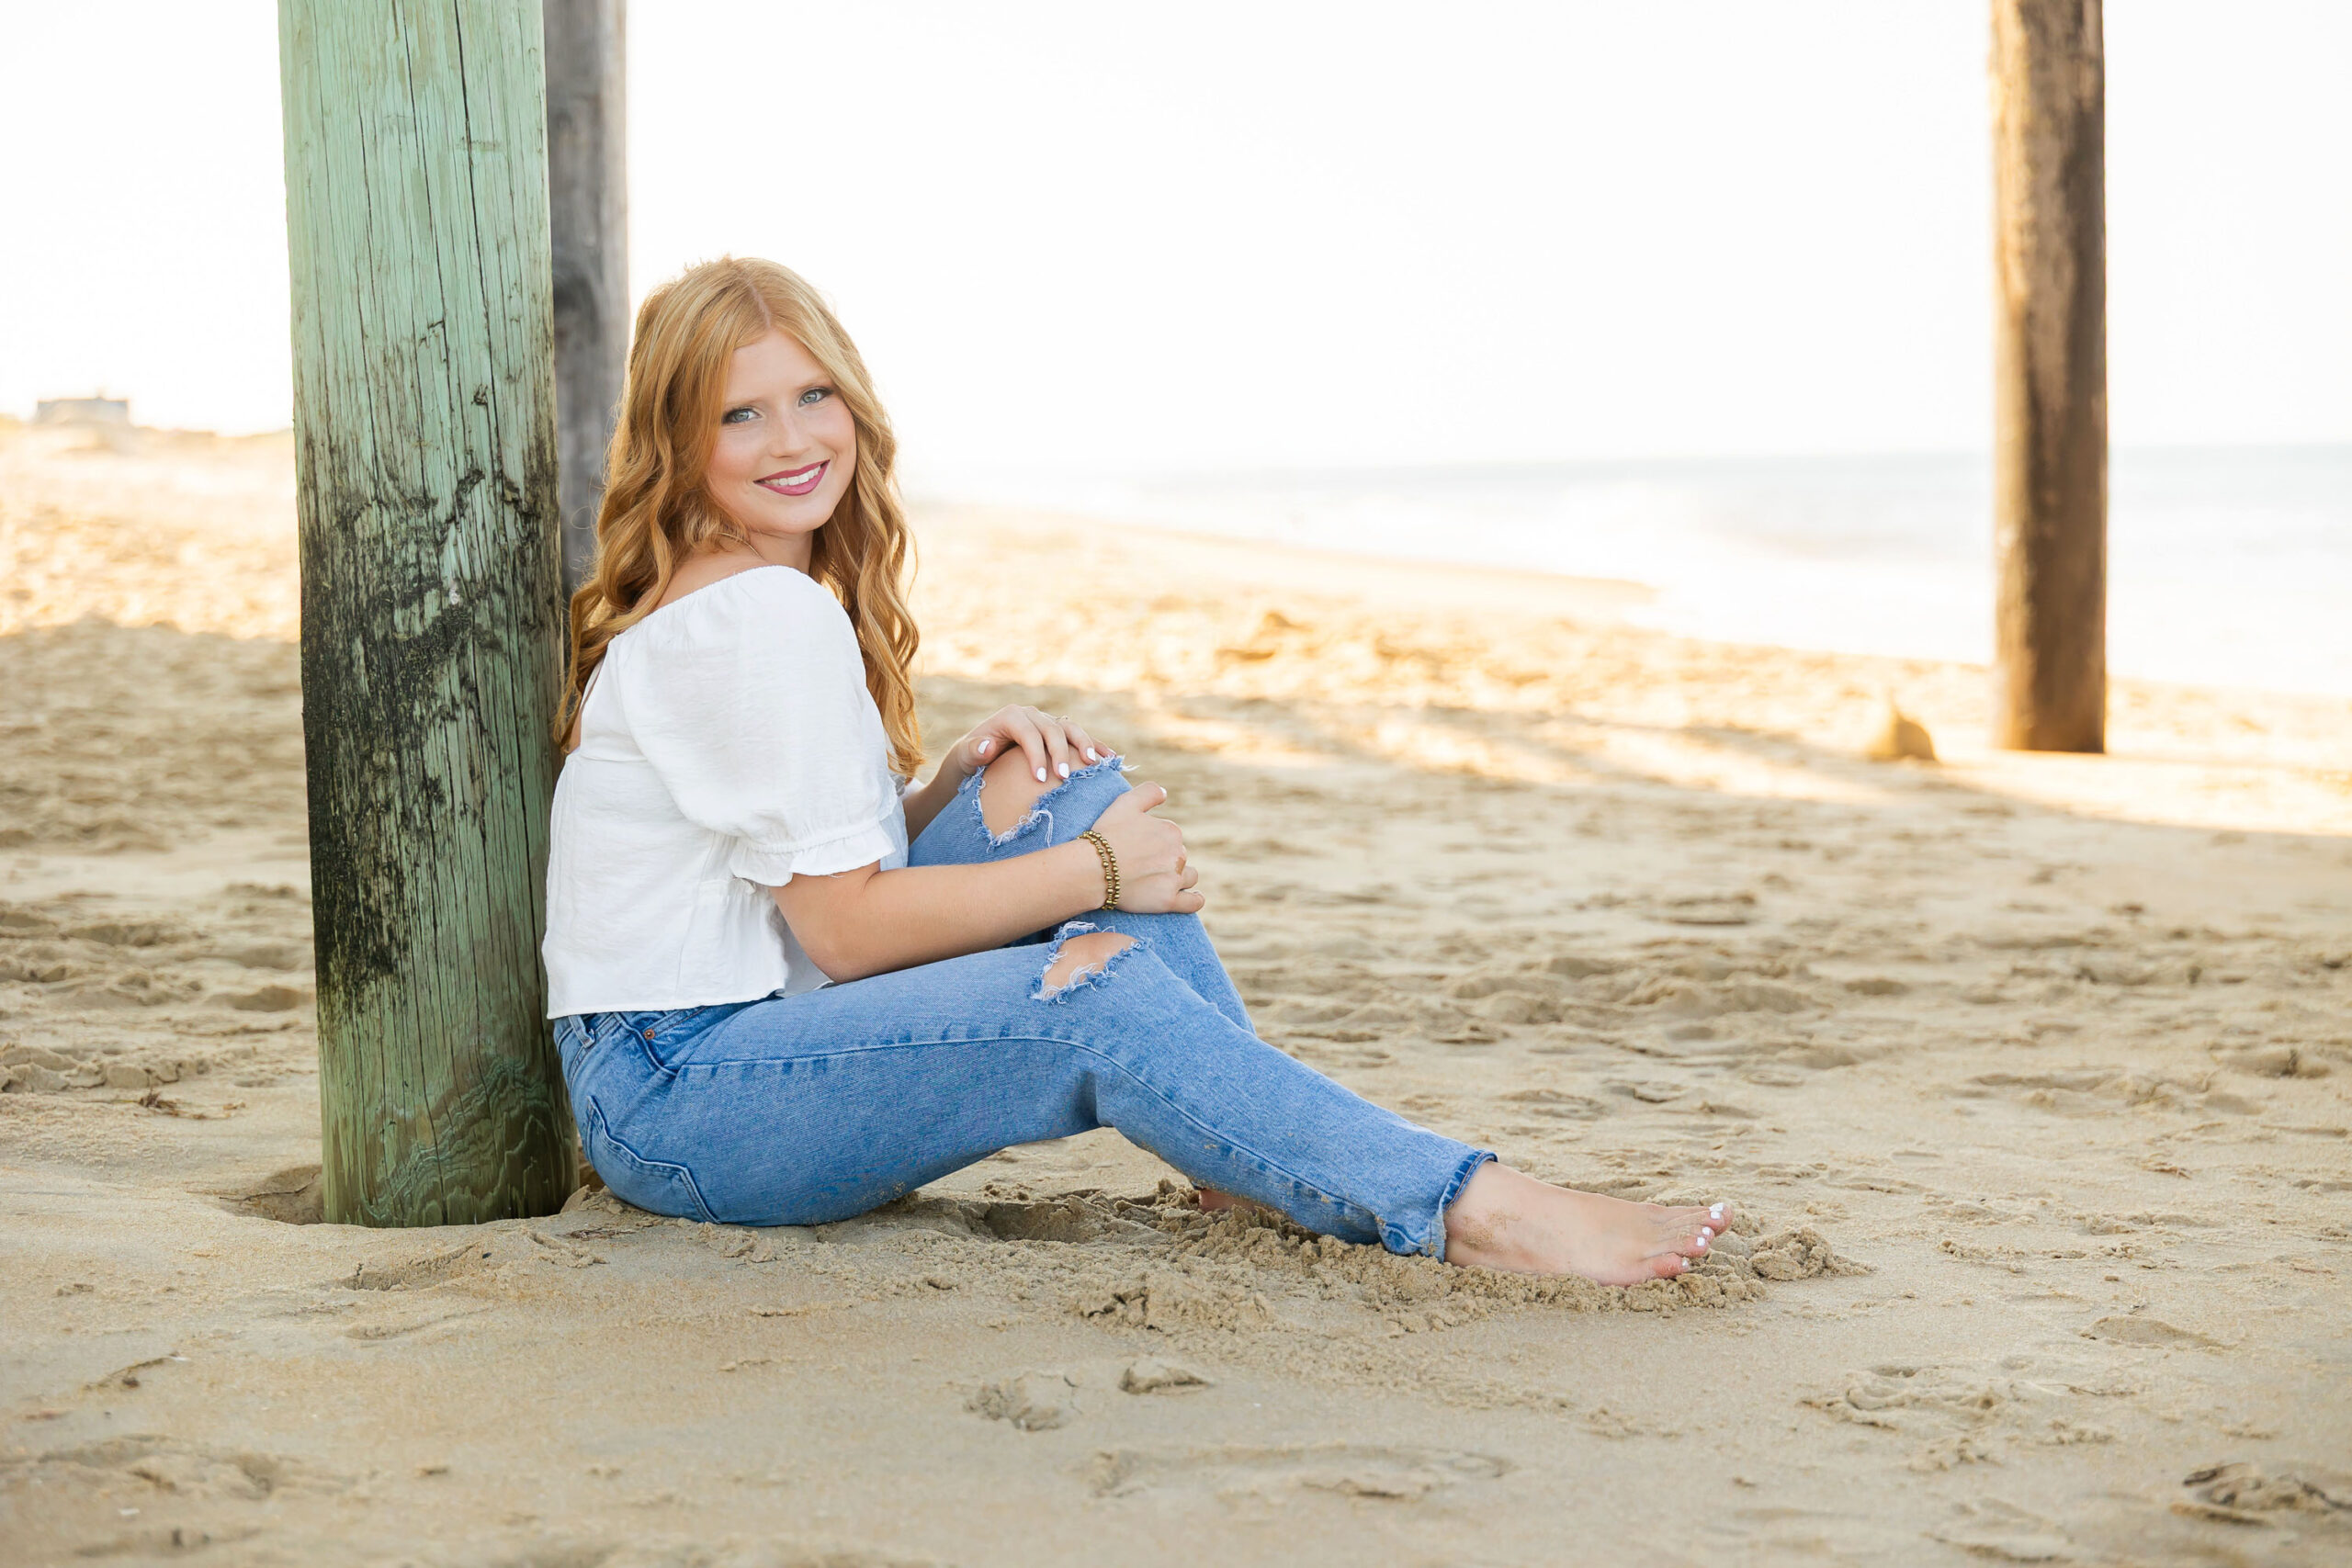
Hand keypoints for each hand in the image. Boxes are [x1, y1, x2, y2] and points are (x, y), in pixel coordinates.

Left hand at [949, 705, 1114, 785]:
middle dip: (1061, 753)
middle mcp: (1031, 715)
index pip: (1028, 732)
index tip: (1041, 778)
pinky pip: (1078, 737)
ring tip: (1094, 764)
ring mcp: (1046, 722)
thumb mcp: (964, 757)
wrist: (977, 759)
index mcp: (1010, 716)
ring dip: (1084, 745)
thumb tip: (987, 746)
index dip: (1036, 754)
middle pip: (1053, 729)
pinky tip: (1110, 758)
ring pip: (1070, 728)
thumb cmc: (969, 760)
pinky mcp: (1058, 733)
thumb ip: (973, 751)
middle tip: (1065, 778)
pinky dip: (1095, 746)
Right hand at [1088, 782, 1203, 914]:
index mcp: (1171, 831)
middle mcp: (1178, 854)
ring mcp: (1174, 879)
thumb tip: (1165, 793)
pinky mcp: (1167, 901)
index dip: (1154, 841)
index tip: (1137, 847)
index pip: (1170, 836)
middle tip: (1142, 865)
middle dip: (1165, 859)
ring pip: (1189, 877)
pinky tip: (1194, 898)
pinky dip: (1195, 900)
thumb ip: (1149, 792)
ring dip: (1180, 877)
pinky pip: (1192, 902)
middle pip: (1179, 856)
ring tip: (1164, 880)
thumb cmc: (1107, 834)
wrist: (1093, 868)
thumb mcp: (1126, 802)